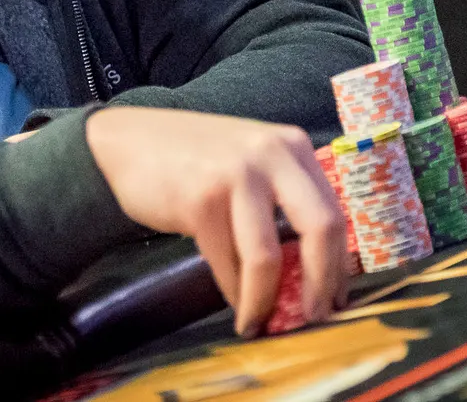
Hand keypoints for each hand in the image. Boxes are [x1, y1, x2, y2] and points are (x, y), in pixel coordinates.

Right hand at [84, 106, 346, 337]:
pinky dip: (232, 293)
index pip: (334, 211)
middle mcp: (271, 154)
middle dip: (322, 284)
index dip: (339, 263)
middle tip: (316, 318)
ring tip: (259, 322)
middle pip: (320, 228)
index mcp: (292, 145)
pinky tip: (233, 305)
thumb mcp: (251, 162)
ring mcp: (235, 175)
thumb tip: (317, 270)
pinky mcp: (201, 201)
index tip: (338, 298)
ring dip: (265, 301)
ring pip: (267, 257)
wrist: (127, 142)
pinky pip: (227, 264)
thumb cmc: (193, 159)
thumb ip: (284, 197)